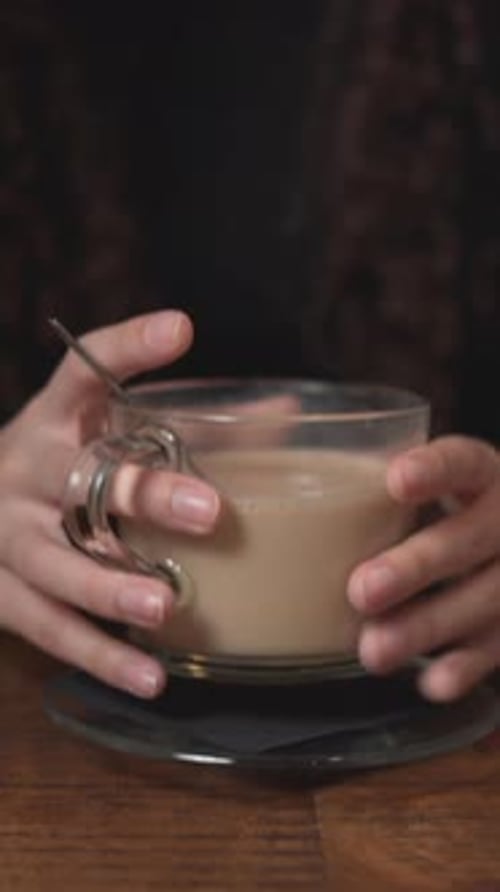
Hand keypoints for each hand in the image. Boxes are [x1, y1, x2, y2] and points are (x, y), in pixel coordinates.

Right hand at [0, 311, 219, 696]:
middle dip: (142, 496)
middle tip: (208, 513)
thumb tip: (285, 411)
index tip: (180, 329)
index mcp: (56, 418)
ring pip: (57, 563)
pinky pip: (49, 628)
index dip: (128, 348)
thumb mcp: (104, 436)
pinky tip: (150, 678)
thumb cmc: (64, 469)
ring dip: (110, 587)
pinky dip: (99, 656)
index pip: (85, 370)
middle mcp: (26, 468)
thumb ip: (190, 428)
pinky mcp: (0, 592)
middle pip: (80, 478)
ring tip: (166, 607)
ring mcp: (5, 534)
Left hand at [347, 436, 499, 700]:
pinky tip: (431, 683)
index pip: (463, 461)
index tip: (394, 478)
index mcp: (481, 473)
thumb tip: (272, 418)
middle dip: (416, 566)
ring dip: (427, 627)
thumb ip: (363, 466)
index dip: (434, 470)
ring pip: (484, 600)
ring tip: (372, 649)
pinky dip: (466, 667)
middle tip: (360, 589)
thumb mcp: (420, 480)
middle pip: (470, 539)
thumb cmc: (441, 507)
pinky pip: (499, 649)